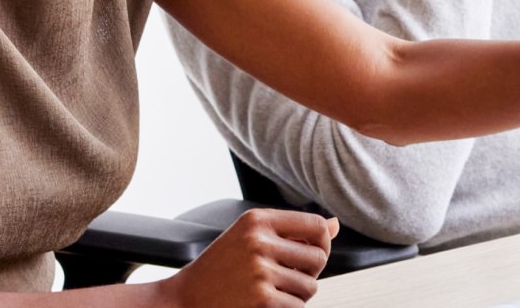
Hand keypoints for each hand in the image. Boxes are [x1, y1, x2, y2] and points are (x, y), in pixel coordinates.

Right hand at [158, 208, 338, 306]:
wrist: (184, 299)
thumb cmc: (219, 268)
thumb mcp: (248, 237)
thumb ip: (291, 231)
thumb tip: (335, 225)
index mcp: (257, 220)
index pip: (316, 226)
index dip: (322, 242)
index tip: (310, 252)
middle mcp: (259, 241)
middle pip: (319, 257)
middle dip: (309, 272)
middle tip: (287, 276)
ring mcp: (261, 271)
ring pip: (310, 286)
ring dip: (297, 293)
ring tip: (271, 290)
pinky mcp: (263, 300)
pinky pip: (298, 306)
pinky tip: (265, 303)